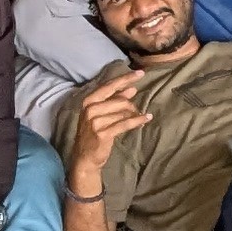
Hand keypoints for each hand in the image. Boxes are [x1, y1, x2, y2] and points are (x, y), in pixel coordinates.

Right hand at [67, 68, 148, 185]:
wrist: (85, 157)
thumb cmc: (94, 133)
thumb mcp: (100, 114)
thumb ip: (114, 100)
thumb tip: (132, 89)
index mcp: (88, 101)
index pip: (109, 86)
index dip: (125, 79)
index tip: (140, 73)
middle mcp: (90, 109)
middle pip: (119, 100)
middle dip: (131, 104)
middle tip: (137, 110)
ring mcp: (95, 122)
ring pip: (123, 112)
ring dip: (134, 114)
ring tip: (139, 118)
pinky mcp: (103, 134)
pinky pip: (125, 124)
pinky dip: (137, 120)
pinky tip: (146, 118)